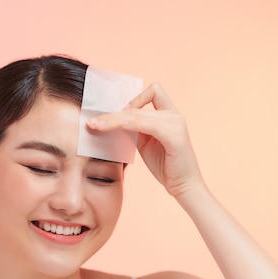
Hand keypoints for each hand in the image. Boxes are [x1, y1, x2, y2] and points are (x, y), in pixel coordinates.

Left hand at [87, 83, 204, 197]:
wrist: (184, 186)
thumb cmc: (166, 166)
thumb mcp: (145, 143)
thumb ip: (134, 130)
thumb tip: (112, 122)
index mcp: (169, 115)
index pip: (152, 92)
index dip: (133, 99)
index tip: (117, 115)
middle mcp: (174, 115)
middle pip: (137, 107)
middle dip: (112, 114)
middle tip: (93, 122)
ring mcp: (176, 124)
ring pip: (138, 115)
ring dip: (115, 120)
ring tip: (98, 126)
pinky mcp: (175, 137)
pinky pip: (149, 125)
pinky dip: (132, 124)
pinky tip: (119, 127)